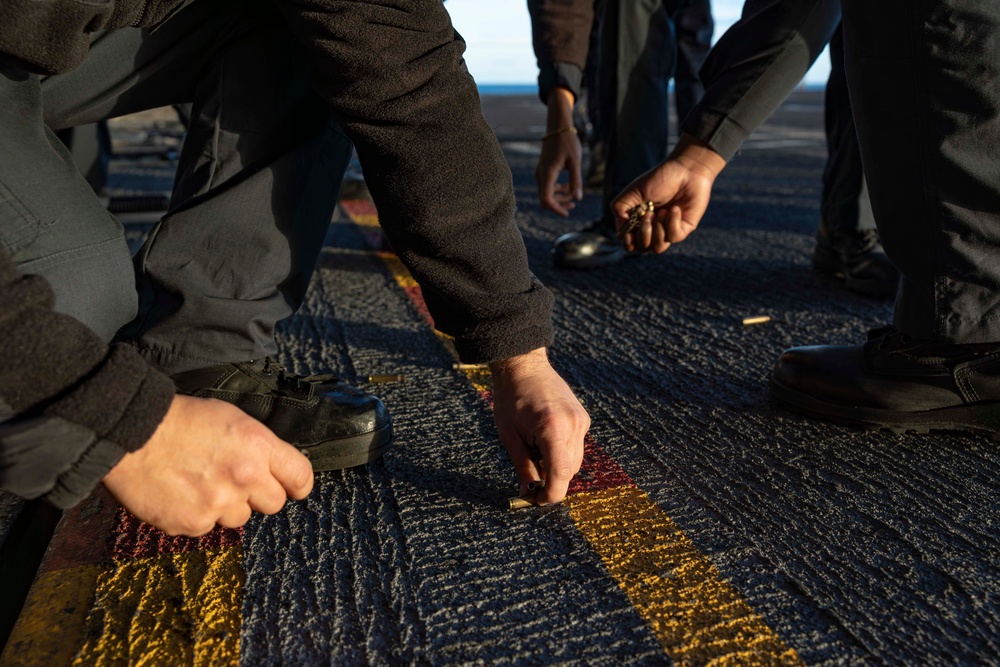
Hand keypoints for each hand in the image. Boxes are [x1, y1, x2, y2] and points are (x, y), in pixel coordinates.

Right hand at [103, 394, 313, 535]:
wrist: (132, 435)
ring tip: (202, 483)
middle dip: (259, 495)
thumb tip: (271, 467)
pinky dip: (197, 515)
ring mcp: (219, 504)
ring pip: (239, 518)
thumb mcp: (232, 418)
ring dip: (226, 506)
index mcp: (259, 447)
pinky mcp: (193, 523)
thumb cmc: (181, 420)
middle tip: (236, 482)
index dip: (298, 484)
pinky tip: (182, 494)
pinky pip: (207, 527)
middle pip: (274, 504)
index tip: (293, 488)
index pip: (301, 477)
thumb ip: (258, 447)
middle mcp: (245, 478)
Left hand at [490, 348, 588, 504]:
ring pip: (575, 460)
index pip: (561, 473)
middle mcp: (573, 424)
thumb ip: (523, 467)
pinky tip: (544, 439)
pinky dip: (562, 452)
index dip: (552, 493)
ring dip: (557, 466)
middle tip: (530, 479)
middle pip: (569, 470)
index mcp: (552, 428)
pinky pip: (576, 446)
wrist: (524, 366)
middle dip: (552, 480)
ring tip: (534, 450)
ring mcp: (581, 420)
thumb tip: (529, 493)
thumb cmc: (510, 399)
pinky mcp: (583, 418)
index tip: (539, 501)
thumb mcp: (509, 437)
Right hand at [535, 87, 582, 216]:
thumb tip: (578, 198)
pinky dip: (556, 191)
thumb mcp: (575, 161)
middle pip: (544, 199)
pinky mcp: (542, 171)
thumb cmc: (568, 142)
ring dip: (559, 198)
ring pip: (545, 194)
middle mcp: (540, 175)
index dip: (556, 208)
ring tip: (573, 195)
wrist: (558, 128)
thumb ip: (576, 180)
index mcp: (547, 173)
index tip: (567, 213)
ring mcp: (540, 173)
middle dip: (559, 205)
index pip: (546, 198)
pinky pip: (546, 187)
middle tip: (574, 203)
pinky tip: (568, 187)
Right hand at [611, 133, 725, 252]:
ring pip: (657, 248)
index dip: (627, 242)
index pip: (630, 243)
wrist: (687, 170)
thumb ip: (620, 207)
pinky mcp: (684, 229)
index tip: (628, 233)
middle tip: (649, 214)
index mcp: (639, 221)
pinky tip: (675, 209)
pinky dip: (671, 222)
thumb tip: (620, 226)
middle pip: (643, 248)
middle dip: (643, 234)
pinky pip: (673, 237)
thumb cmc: (660, 179)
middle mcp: (653, 229)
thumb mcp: (633, 191)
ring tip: (662, 211)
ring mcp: (668, 230)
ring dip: (657, 230)